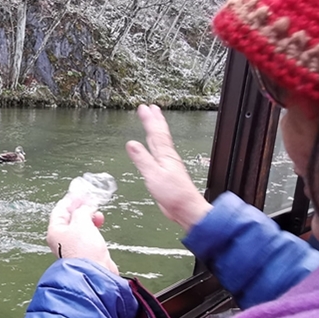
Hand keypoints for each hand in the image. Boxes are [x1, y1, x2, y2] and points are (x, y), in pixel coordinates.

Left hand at [47, 194, 116, 273]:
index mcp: (55, 230)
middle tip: (91, 202)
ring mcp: (73, 245)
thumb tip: (85, 208)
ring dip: (89, 218)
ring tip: (98, 215)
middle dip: (81, 209)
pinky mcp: (85, 251)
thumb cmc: (84, 249)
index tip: (81, 193)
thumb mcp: (81, 222)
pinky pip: (88, 234)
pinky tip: (99, 225)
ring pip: (80, 226)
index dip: (71, 200)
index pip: (60, 210)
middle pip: (70, 218)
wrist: (95, 272)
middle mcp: (61, 238)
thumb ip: (82, 211)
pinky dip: (93, 227)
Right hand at [125, 105, 212, 233]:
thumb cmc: (174, 194)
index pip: (155, 133)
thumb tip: (131, 143)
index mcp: (165, 155)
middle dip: (155, 120)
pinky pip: (159, 152)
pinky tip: (153, 148)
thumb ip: (142, 159)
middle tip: (150, 108)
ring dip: (156, 130)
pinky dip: (155, 145)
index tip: (144, 108)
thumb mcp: (153, 175)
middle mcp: (168, 157)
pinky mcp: (167, 173)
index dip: (149, 120)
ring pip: (161, 142)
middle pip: (160, 134)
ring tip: (153, 122)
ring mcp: (168, 164)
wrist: (187, 209)